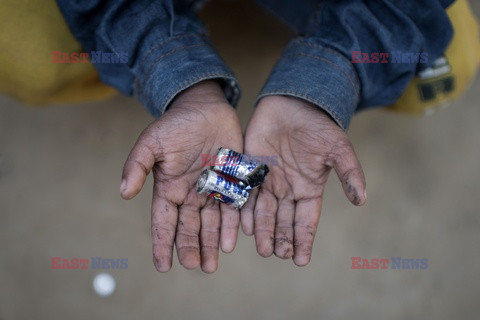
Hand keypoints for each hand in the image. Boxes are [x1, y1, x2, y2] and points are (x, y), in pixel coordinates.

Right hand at [120, 80, 242, 272]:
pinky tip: (231, 242)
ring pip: (211, 224)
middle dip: (190, 248)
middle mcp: (191, 195)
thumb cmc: (176, 124)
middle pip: (189, 228)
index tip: (162, 266)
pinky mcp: (233, 183)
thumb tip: (123, 192)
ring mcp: (213, 191)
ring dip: (211, 245)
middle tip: (194, 266)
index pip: (163, 222)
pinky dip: (232, 226)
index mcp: (169, 189)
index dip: (162, 244)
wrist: (206, 108)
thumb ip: (137, 165)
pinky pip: (233, 209)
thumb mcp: (152, 141)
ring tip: (211, 265)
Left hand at [241, 95, 365, 265]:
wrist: (294, 103)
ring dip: (262, 231)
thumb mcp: (338, 149)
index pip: (306, 221)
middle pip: (283, 221)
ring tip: (262, 249)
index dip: (304, 240)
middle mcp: (287, 190)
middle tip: (277, 255)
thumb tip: (362, 200)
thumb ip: (349, 174)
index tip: (301, 261)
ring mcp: (268, 182)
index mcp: (308, 189)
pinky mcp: (250, 170)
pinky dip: (246, 211)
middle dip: (281, 239)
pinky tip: (244, 226)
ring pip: (264, 212)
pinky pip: (246, 195)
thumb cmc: (318, 126)